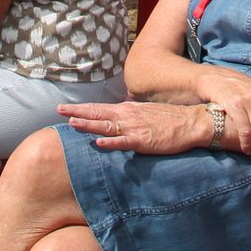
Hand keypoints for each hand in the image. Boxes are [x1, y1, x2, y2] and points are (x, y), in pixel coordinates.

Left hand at [60, 100, 211, 155]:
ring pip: (107, 126)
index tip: (64, 108)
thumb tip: (118, 115)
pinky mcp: (144, 140)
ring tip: (72, 124)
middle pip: (98, 113)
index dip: (81, 108)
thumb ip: (130, 114)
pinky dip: (111, 142)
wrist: (192, 122)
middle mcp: (128, 115)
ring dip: (89, 124)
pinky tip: (99, 143)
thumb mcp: (146, 113)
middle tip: (58, 110)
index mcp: (127, 109)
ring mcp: (135, 128)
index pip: (100, 108)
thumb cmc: (170, 119)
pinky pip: (125, 142)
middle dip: (77, 112)